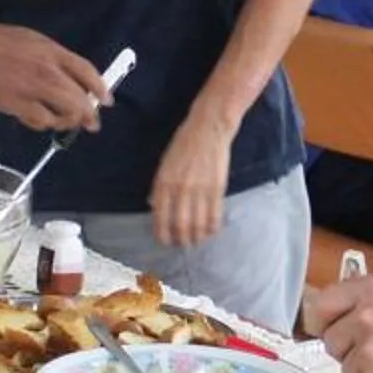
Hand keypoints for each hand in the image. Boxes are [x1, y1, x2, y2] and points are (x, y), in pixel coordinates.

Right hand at [0, 24, 107, 134]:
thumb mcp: (33, 40)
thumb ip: (54, 58)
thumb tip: (70, 77)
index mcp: (53, 52)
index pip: (87, 72)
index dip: (101, 88)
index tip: (107, 101)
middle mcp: (48, 71)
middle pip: (80, 100)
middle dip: (89, 115)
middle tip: (91, 124)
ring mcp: (34, 90)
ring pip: (64, 115)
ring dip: (66, 122)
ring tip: (63, 122)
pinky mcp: (17, 105)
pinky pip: (40, 121)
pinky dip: (44, 123)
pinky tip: (40, 120)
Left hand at [148, 111, 234, 247]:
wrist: (208, 128)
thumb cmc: (184, 143)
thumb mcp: (164, 163)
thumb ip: (160, 186)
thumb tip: (155, 206)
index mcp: (164, 182)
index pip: (160, 217)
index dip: (162, 233)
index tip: (164, 241)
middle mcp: (180, 189)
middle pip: (180, 225)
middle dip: (180, 239)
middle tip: (182, 244)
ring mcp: (199, 190)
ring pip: (197, 224)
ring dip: (196, 237)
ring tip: (196, 241)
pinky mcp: (216, 189)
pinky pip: (214, 215)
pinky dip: (212, 227)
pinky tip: (210, 232)